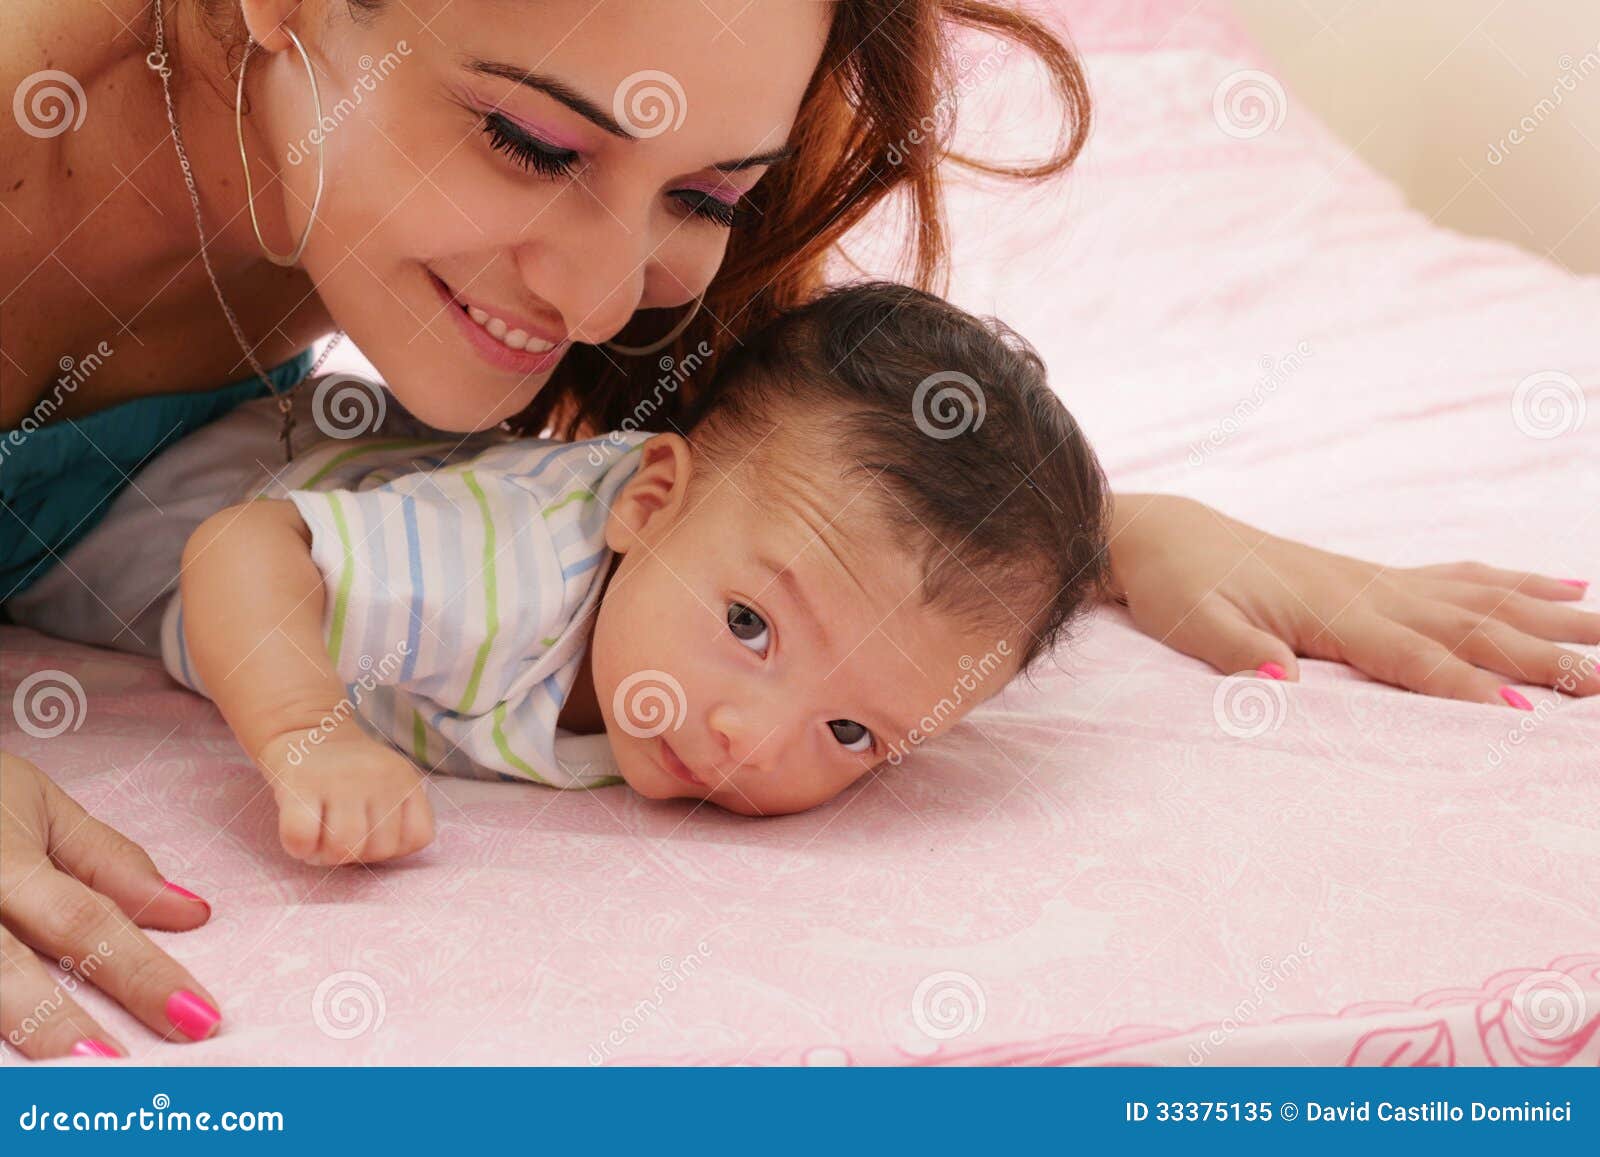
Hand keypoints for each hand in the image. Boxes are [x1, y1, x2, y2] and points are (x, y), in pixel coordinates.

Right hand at [0, 751, 219, 1059]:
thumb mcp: (40, 806)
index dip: (142, 973)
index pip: (85, 922)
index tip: (198, 1016)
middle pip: (7, 973)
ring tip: (60, 1090)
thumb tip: (192, 915)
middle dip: (63, 1028)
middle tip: (123, 1073)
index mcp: (3, 861)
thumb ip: (109, 864)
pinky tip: (14, 1079)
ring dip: (15, 1042)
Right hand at [256, 728, 434, 865]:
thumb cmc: (348, 774)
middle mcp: (380, 777)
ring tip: (318, 839)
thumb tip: (375, 854)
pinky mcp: (300, 785)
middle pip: (381, 849)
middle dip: (356, 854)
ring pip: (344, 848)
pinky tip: (299, 836)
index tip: (372, 832)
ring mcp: (341, 780)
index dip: (394, 846)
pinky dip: (299, 847)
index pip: (419, 837)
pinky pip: (302, 837)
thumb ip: (396, 818)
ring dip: (325, 856)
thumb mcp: (388, 785)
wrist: (305, 730)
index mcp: (406, 780)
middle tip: (338, 835)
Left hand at [1109, 495, 1599, 705]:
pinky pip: (1463, 578)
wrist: (1162, 534)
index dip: (1469, 685)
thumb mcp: (1191, 623)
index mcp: (1331, 611)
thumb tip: (1279, 684)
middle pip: (1473, 627)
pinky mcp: (1375, 576)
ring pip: (1486, 599)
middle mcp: (1370, 591)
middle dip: (1545, 657)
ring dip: (1554, 617)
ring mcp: (1379, 579)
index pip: (1414, 655)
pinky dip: (1520, 582)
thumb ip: (1237, 653)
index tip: (1529, 713)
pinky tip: (1566, 584)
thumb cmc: (1175, 583)